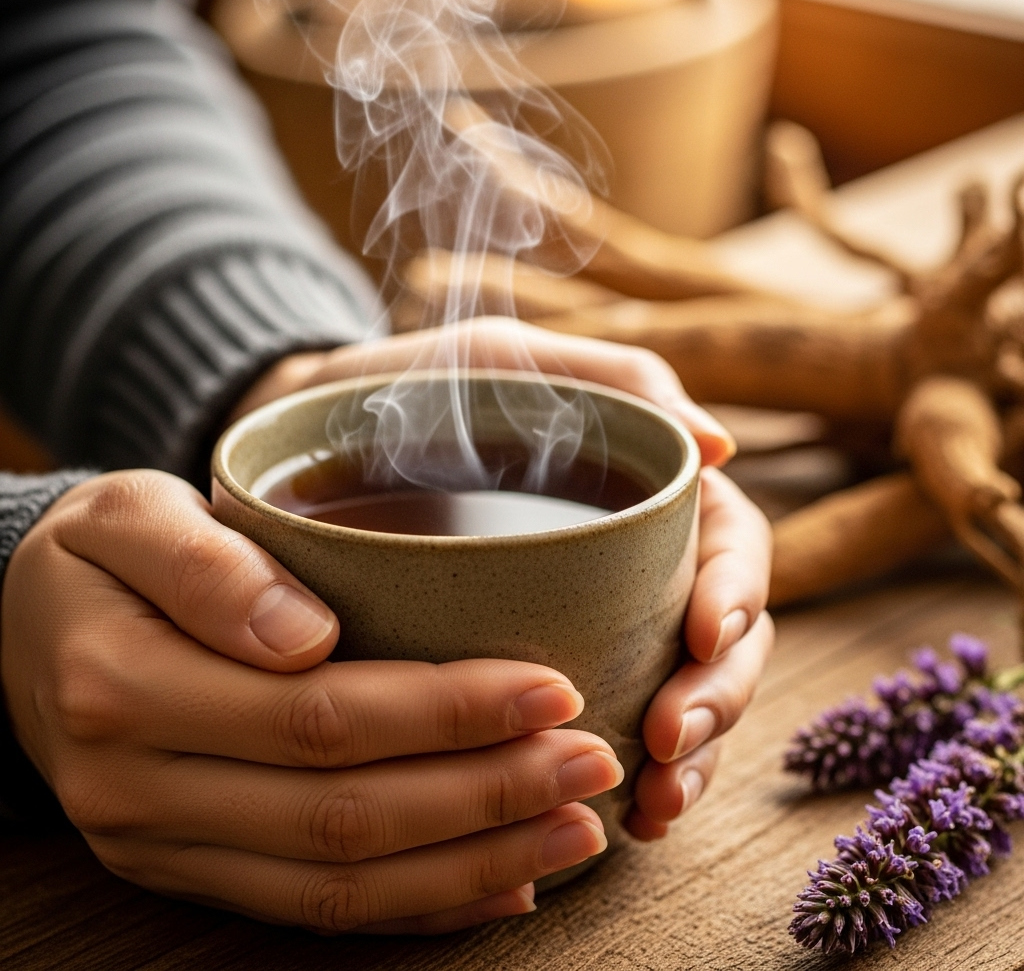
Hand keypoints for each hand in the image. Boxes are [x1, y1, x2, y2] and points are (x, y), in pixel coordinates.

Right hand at [1, 470, 622, 932]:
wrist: (21, 632)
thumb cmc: (96, 558)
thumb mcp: (127, 518)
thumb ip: (208, 567)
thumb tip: (305, 635)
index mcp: (127, 689)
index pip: (321, 716)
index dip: (447, 711)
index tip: (551, 687)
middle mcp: (143, 790)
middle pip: (346, 813)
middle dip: (486, 793)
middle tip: (592, 763)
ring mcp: (167, 848)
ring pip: (341, 884)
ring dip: (472, 862)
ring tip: (576, 830)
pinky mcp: (193, 872)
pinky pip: (314, 913)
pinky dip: (418, 908)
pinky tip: (503, 885)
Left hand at [235, 318, 773, 836]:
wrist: (306, 445)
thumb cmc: (410, 388)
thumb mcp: (499, 359)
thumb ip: (610, 378)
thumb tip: (723, 445)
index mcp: (642, 490)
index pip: (728, 544)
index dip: (736, 591)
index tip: (704, 634)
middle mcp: (635, 564)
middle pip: (722, 637)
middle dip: (716, 693)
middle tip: (671, 737)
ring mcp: (597, 622)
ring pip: (680, 696)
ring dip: (688, 757)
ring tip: (654, 804)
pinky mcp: (544, 672)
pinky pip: (611, 731)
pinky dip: (629, 776)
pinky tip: (625, 819)